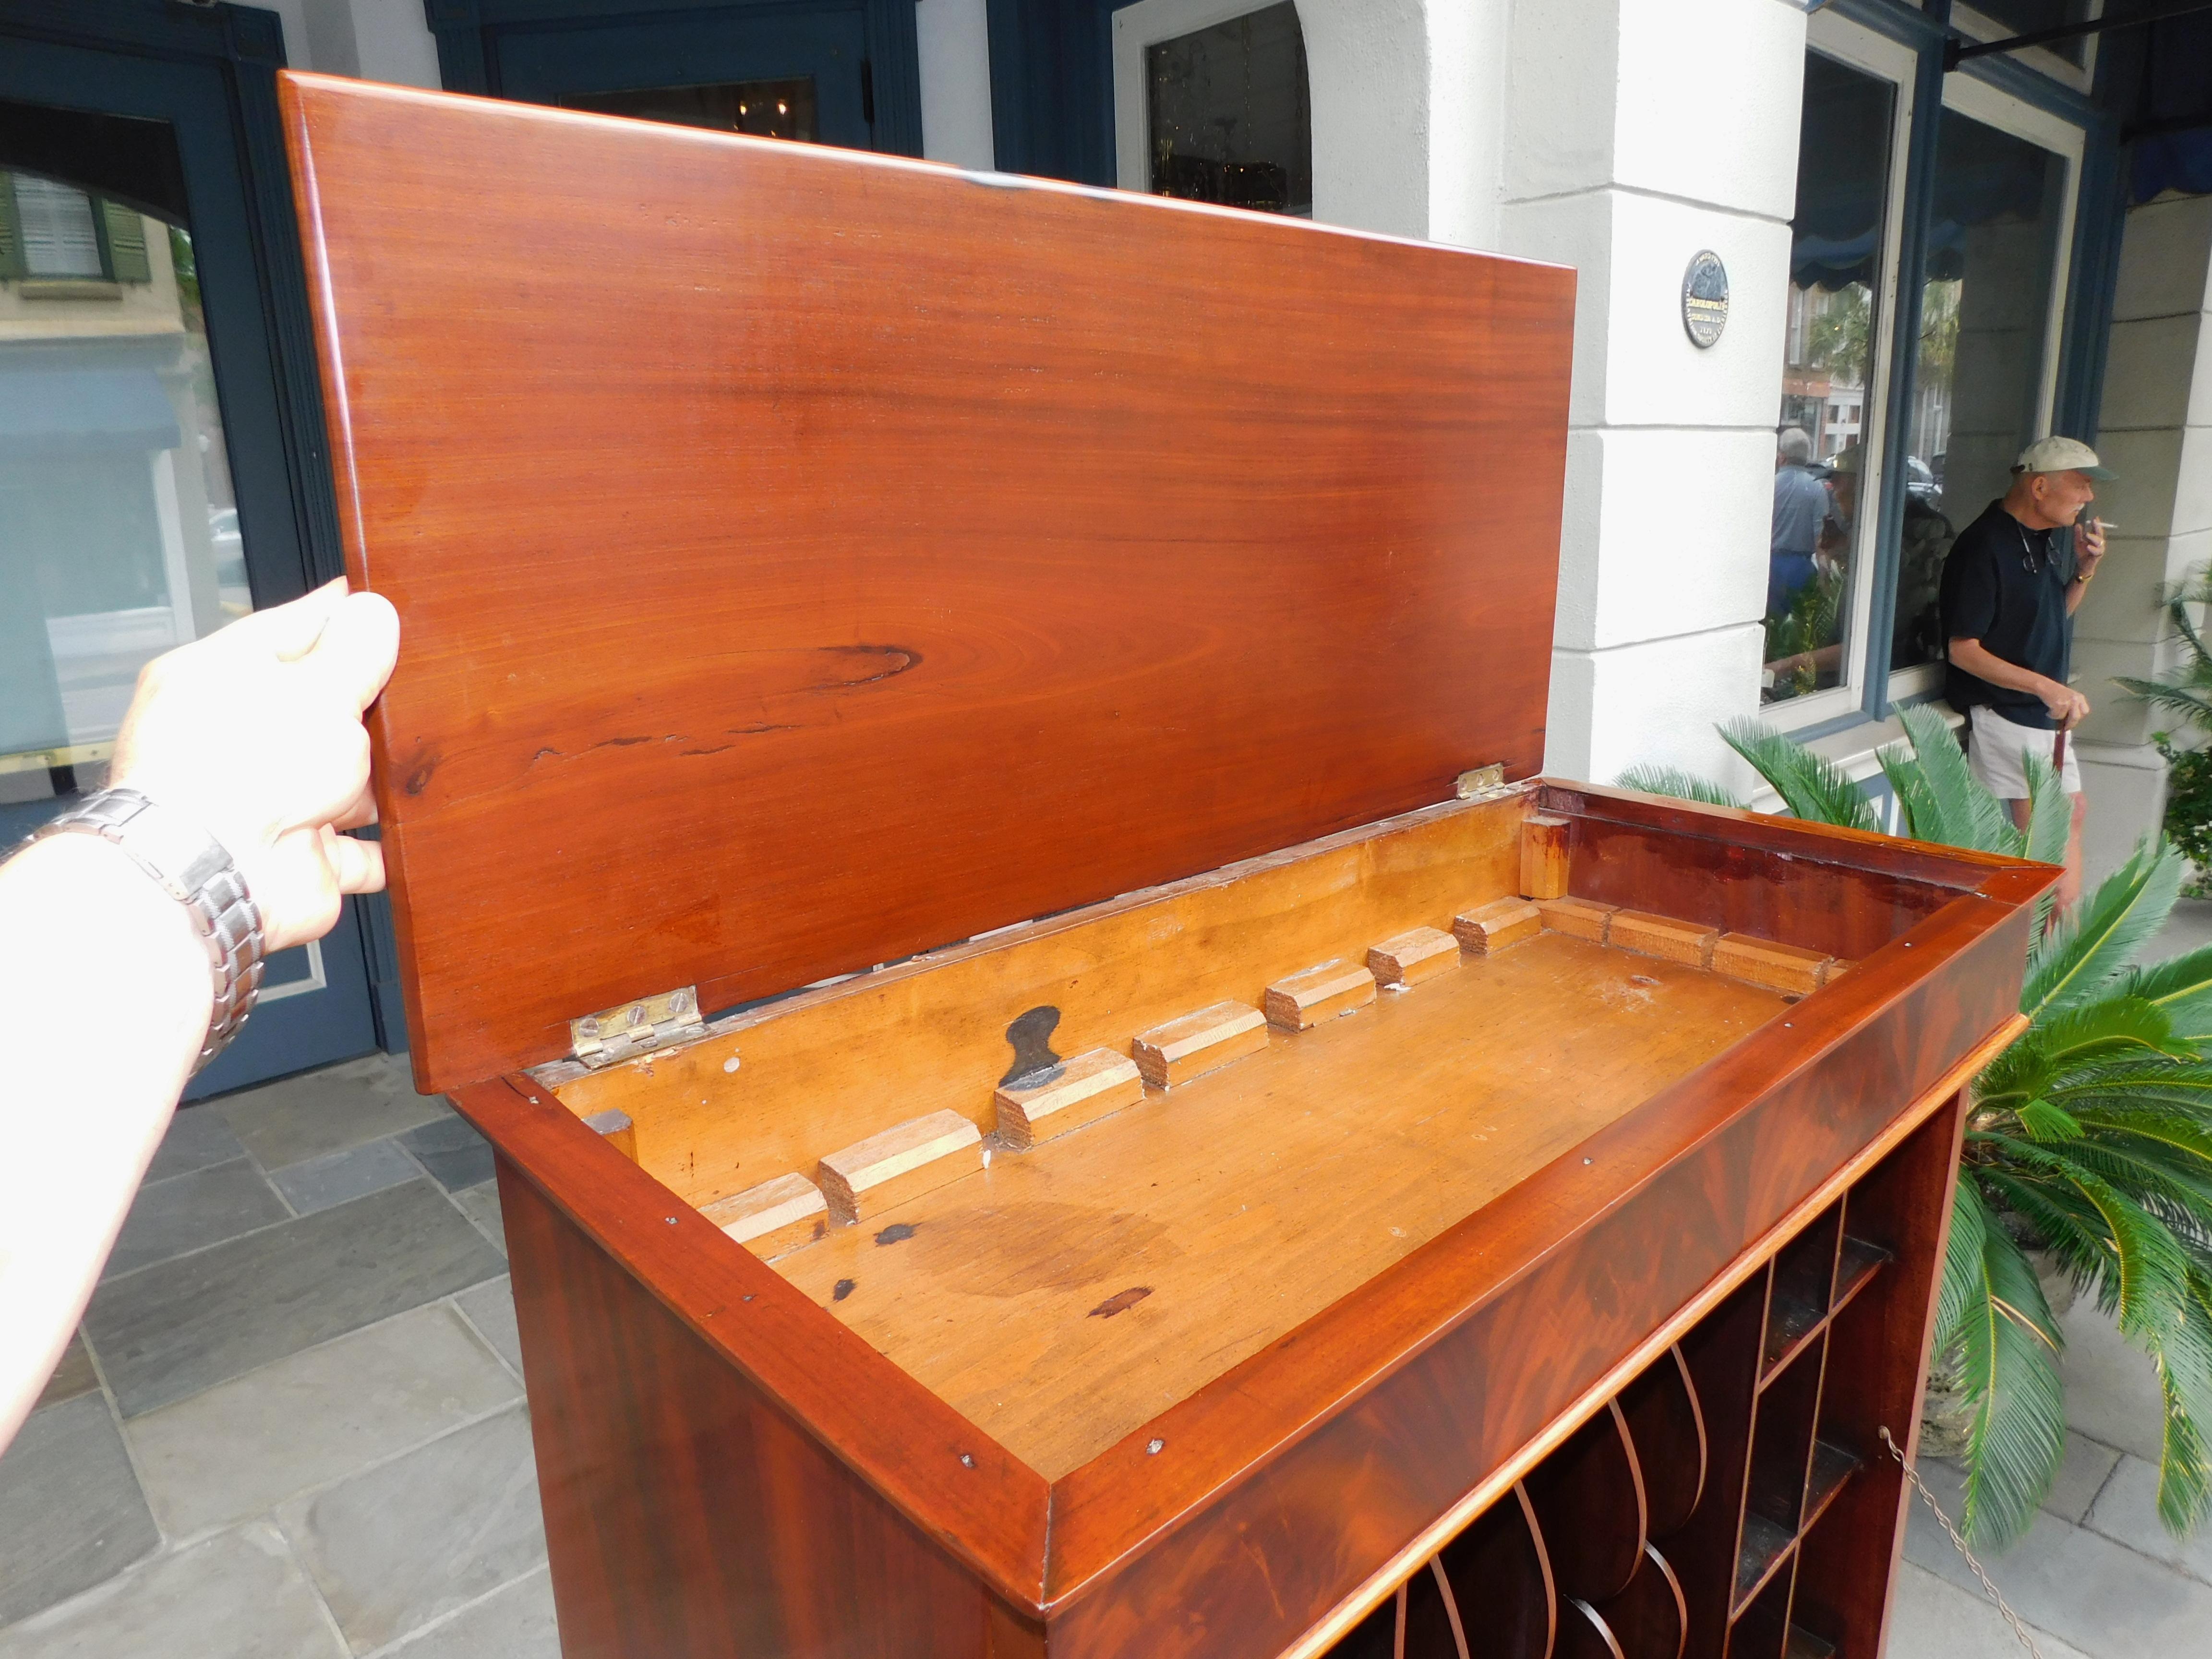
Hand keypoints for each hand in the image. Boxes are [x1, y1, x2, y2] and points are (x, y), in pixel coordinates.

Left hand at [109, 580, 400, 950]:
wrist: (218, 873)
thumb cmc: (240, 770)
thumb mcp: (318, 686)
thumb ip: (354, 648)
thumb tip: (372, 613)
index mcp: (223, 678)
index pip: (288, 632)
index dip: (339, 621)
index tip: (377, 610)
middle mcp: (237, 741)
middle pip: (316, 710)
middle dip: (365, 708)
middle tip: (411, 693)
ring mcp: (267, 804)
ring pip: (335, 783)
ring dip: (374, 782)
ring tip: (416, 764)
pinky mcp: (297, 860)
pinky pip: (351, 854)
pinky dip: (379, 851)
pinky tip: (412, 837)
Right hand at [2040, 680, 2090, 730]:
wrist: (2045, 686)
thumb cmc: (2056, 692)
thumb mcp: (2069, 698)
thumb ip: (2074, 707)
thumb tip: (2071, 721)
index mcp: (2080, 697)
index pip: (2085, 712)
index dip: (2079, 719)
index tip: (2073, 723)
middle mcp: (2076, 699)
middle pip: (2076, 717)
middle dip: (2070, 724)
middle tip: (2065, 727)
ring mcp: (2068, 702)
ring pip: (2064, 717)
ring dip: (2058, 717)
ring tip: (2053, 713)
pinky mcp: (2059, 704)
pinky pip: (2056, 715)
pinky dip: (2052, 715)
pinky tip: (2049, 711)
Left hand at [2077, 516, 2105, 575]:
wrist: (2082, 564)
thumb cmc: (2082, 552)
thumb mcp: (2078, 542)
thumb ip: (2078, 534)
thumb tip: (2077, 524)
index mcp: (2095, 538)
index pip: (2097, 529)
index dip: (2097, 523)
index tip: (2095, 518)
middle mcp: (2099, 542)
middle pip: (2100, 534)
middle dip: (2097, 527)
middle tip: (2094, 522)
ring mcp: (2100, 548)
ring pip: (2099, 542)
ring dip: (2093, 538)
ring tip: (2087, 534)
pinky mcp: (2098, 555)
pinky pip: (2097, 551)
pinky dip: (2093, 549)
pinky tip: (2088, 546)